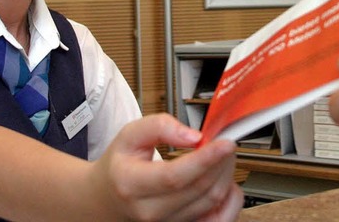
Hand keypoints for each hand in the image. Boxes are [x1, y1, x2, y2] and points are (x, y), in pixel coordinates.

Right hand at [94, 113, 242, 220]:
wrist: (109, 198)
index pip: (174, 176)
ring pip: (212, 202)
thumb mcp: (130, 135)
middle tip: (226, 141)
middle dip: (220, 162)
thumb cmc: (121, 166)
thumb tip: (193, 136)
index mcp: (131, 184)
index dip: (205, 159)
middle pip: (199, 189)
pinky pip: (219, 220)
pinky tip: (224, 180)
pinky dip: (230, 199)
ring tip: (222, 156)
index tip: (225, 143)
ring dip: (225, 175)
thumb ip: (160, 126)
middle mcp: (149, 211)